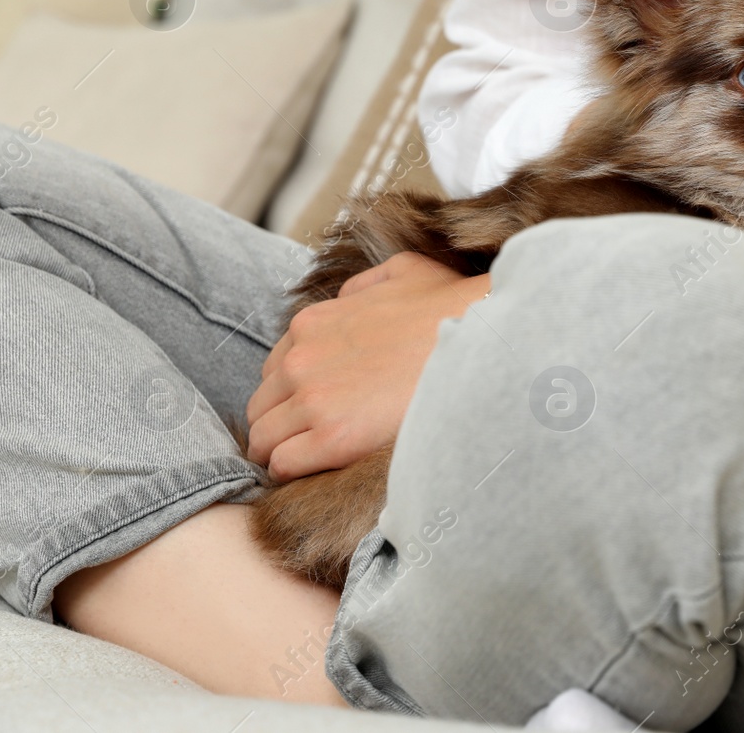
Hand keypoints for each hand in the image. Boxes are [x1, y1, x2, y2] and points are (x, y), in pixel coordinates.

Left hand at [246, 252, 490, 481]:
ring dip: (283, 450)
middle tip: (314, 438)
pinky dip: (295, 471)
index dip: (293, 393)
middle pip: (261, 408)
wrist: (483, 345)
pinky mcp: (332, 438)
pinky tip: (323, 470)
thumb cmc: (452, 310)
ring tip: (317, 459)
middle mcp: (301, 361)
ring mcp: (313, 400)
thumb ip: (362, 287)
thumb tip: (348, 299)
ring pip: (264, 440)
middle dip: (281, 424)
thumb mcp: (402, 273)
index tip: (318, 406)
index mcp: (311, 324)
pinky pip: (283, 465)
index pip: (273, 372)